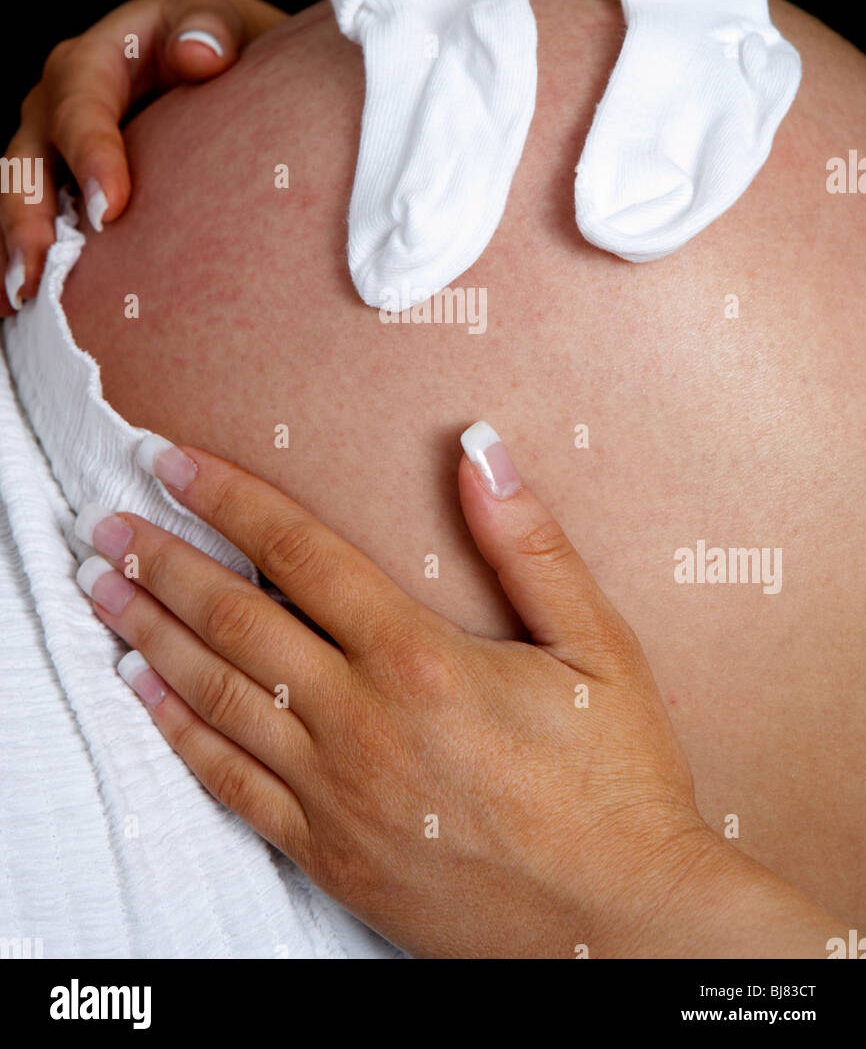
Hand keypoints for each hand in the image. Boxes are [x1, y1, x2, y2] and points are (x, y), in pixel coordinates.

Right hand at [2, 0, 286, 313]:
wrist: (234, 77)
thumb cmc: (229, 49)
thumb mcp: (225, 23)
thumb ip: (211, 26)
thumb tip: (199, 54)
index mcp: (100, 57)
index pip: (81, 102)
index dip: (91, 153)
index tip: (111, 209)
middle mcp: (62, 101)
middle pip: (29, 156)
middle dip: (28, 216)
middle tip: (40, 272)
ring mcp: (55, 147)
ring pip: (20, 196)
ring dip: (15, 248)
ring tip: (21, 300)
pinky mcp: (63, 186)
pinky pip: (33, 224)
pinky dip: (23, 262)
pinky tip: (19, 312)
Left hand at [73, 425, 837, 957]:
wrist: (621, 927)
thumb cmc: (617, 783)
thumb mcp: (599, 648)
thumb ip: (531, 546)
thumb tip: (481, 450)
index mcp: (421, 659)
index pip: (301, 554)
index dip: (230, 501)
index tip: (173, 465)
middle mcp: (361, 720)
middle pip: (237, 621)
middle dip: (163, 564)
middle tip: (107, 525)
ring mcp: (336, 792)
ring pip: (218, 696)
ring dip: (151, 635)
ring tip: (102, 590)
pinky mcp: (329, 852)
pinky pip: (231, 784)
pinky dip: (177, 733)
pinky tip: (143, 695)